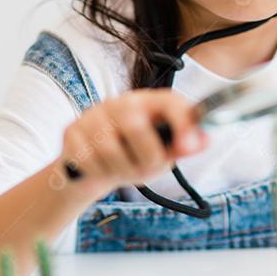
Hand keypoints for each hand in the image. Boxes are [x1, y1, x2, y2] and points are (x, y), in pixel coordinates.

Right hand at [60, 89, 207, 192]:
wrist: (94, 166)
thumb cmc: (136, 155)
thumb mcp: (164, 152)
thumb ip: (183, 147)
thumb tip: (205, 141)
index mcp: (149, 102)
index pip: (170, 102)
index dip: (182, 122)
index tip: (189, 147)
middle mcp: (120, 102)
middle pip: (135, 126)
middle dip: (146, 157)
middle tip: (147, 168)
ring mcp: (93, 115)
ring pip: (109, 149)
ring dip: (121, 170)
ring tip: (124, 169)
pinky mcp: (71, 132)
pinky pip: (88, 160)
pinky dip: (99, 173)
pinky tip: (102, 168)